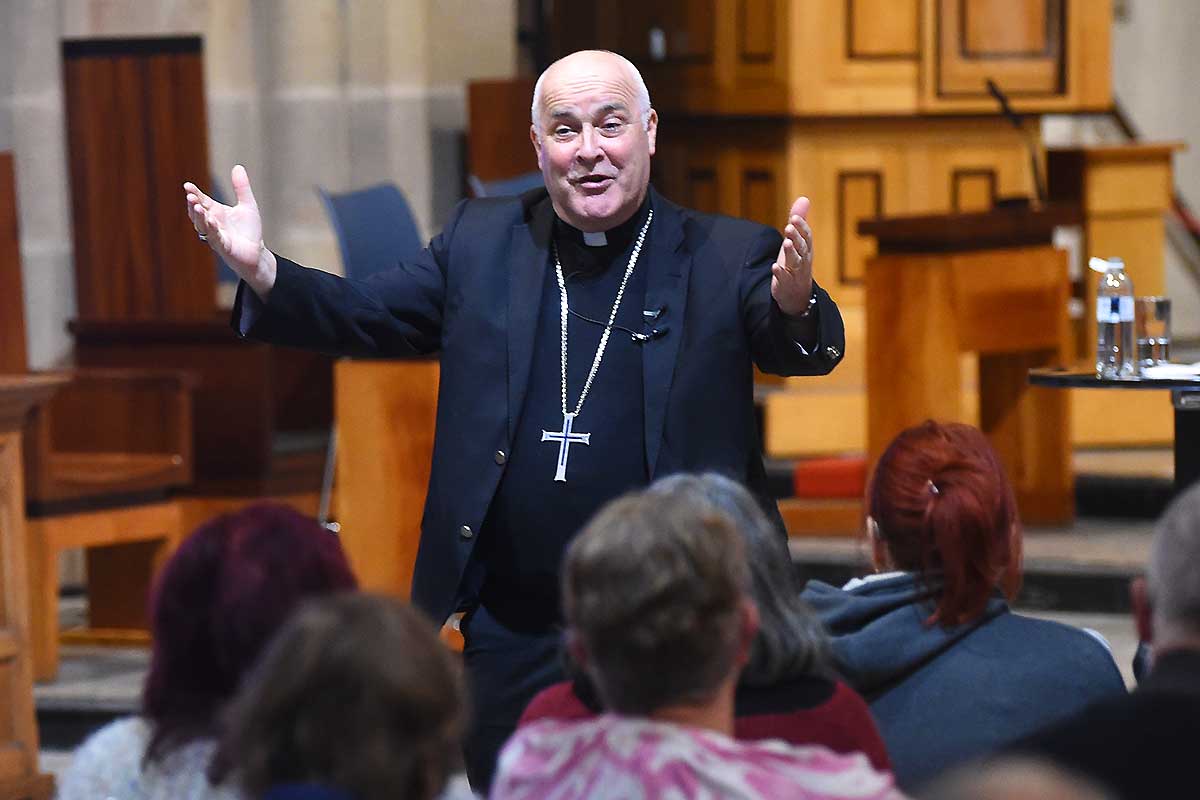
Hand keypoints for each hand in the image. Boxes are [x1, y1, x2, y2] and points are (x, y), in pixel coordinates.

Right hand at [184, 165, 276, 296]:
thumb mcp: (248, 205)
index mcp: (216, 212)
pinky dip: (212, 229)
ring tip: (196, 206)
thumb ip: (241, 188)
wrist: (257, 253)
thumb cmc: (249, 231)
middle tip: (190, 195)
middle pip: (198, 212)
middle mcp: (212, 223)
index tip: (187, 185)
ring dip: (199, 216)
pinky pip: (215, 237)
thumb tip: (238, 166)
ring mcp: (216, 236)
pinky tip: (211, 221)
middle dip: (193, 204)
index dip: (194, 193)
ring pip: (203, 225)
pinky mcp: (223, 247)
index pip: (202, 200)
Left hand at [771, 195, 813, 315]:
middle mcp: (803, 260)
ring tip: (786, 243)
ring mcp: (795, 273)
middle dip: (796, 237)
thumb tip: (804, 199)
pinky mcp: (786, 284)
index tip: (794, 217)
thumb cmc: (797, 262)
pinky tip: (774, 267)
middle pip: (802, 247)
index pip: (807, 236)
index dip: (801, 227)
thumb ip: (799, 221)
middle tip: (788, 226)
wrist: (797, 294)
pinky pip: (784, 279)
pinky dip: (780, 273)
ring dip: (791, 252)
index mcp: (806, 249)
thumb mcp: (798, 242)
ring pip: (796, 262)